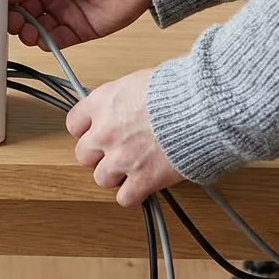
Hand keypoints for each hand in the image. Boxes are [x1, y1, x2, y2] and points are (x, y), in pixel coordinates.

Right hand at [7, 0, 151, 49]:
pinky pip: (56, 41)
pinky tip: (41, 38)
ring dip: (28, 33)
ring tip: (27, 31)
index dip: (7, 2)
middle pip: (23, 13)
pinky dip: (46, 43)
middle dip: (14, 19)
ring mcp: (65, 13)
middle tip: (13, 22)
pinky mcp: (79, 30)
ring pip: (36, 30)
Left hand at [67, 68, 181, 206]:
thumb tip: (132, 103)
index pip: (75, 123)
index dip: (86, 130)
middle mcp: (106, 132)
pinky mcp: (143, 178)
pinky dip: (134, 195)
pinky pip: (125, 198)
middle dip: (99, 155)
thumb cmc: (181, 88)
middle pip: (84, 155)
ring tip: (135, 167)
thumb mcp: (144, 79)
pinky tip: (144, 186)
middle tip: (118, 151)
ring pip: (101, 179)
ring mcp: (122, 158)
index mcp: (104, 103)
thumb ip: (127, 97)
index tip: (95, 132)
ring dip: (116, 175)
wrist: (203, 107)